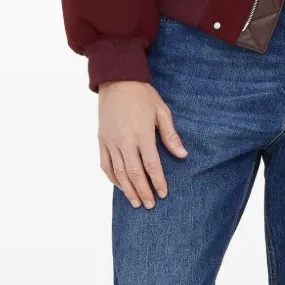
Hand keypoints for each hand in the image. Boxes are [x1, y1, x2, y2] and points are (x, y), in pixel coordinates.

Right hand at [97, 81, 187, 207]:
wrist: (116, 79)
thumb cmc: (142, 95)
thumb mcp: (161, 111)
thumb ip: (170, 136)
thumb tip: (183, 155)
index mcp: (142, 134)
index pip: (151, 165)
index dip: (158, 181)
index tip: (163, 194)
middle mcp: (124, 140)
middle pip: (134, 173)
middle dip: (143, 191)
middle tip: (150, 205)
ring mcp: (111, 141)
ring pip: (119, 172)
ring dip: (128, 189)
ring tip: (136, 202)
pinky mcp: (102, 139)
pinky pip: (105, 164)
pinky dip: (112, 177)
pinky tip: (120, 187)